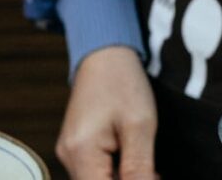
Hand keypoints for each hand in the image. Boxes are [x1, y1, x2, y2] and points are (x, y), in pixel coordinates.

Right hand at [57, 46, 158, 179]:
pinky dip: (115, 171)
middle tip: (153, 170)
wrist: (103, 55)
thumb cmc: (121, 82)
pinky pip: (94, 171)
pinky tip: (131, 157)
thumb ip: (139, 169)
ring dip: (122, 178)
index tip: (152, 176)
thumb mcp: (139, 127)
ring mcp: (69, 151)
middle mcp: (68, 155)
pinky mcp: (75, 147)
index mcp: (81, 151)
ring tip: (142, 159)